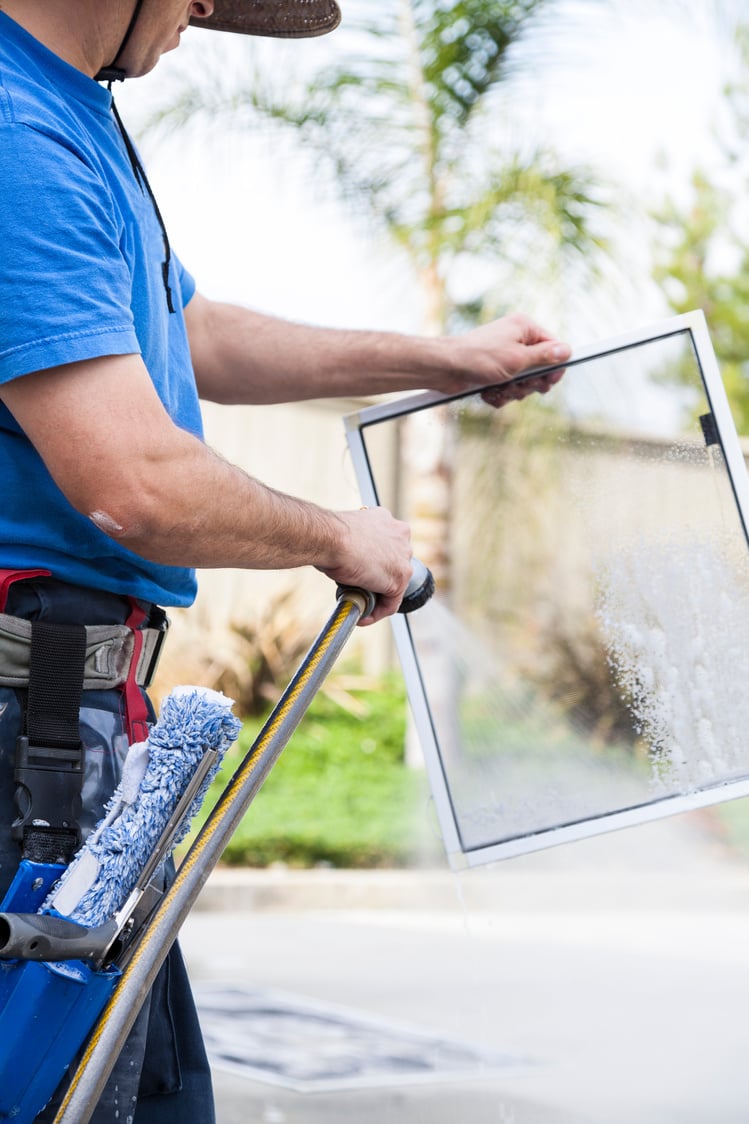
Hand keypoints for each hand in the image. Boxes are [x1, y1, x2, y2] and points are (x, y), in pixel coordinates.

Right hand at [317, 507, 413, 624]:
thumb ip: (352, 546)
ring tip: (359, 607)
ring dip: (377, 598)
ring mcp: (403, 557)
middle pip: (392, 564)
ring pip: (393, 584)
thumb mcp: (344, 535)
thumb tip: (345, 564)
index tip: (359, 571)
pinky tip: (362, 617)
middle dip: (377, 579)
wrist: (330, 538)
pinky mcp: (400, 578)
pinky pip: (391, 602)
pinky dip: (377, 612)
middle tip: (358, 590)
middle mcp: (400, 534)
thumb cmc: (328, 535)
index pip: (386, 545)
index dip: (373, 562)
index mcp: (385, 520)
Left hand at [439, 312, 569, 402]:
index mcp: (524, 328)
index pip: (553, 346)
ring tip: (499, 389)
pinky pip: (507, 388)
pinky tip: (488, 392)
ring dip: (513, 391)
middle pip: (540, 368)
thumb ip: (545, 357)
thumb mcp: (518, 359)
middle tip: (519, 385)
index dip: (554, 366)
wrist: (445, 368)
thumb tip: (567, 351)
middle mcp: (515, 340)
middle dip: (529, 383)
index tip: (549, 381)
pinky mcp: (493, 372)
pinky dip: (500, 394)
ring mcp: (504, 357)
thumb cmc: (479, 358)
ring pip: (523, 382)